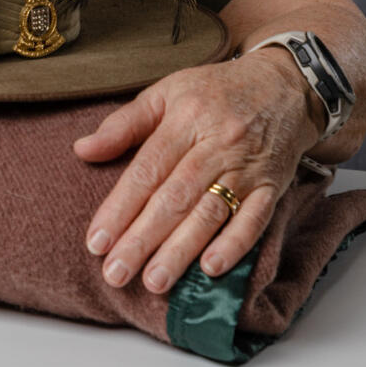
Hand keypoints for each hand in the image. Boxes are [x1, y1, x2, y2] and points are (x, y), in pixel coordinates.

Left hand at [73, 53, 322, 293]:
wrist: (282, 85)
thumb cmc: (214, 91)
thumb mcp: (165, 92)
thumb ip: (124, 124)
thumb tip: (82, 150)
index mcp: (184, 118)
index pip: (146, 169)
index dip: (119, 207)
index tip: (96, 241)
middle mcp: (216, 143)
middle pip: (174, 197)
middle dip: (142, 239)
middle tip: (115, 273)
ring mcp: (246, 167)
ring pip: (210, 213)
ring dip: (181, 250)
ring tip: (154, 281)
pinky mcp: (272, 186)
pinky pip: (255, 219)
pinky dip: (234, 245)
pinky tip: (210, 268)